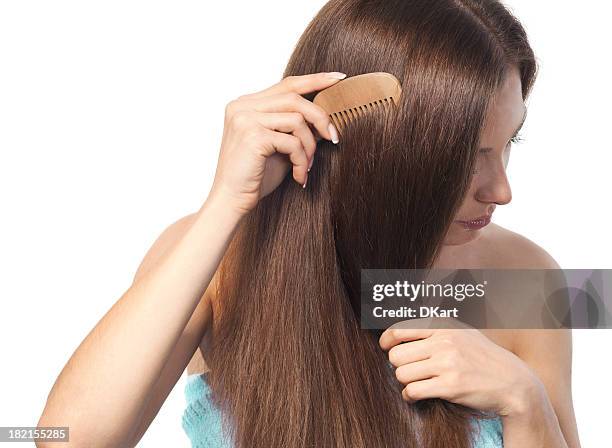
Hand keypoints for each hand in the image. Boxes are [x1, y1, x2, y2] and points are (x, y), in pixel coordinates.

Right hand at [209, 72, 344, 215]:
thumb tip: (327, 118)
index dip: (315, 80)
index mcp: (246, 104)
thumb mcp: (280, 147)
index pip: (287, 84)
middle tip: (333, 138)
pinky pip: (292, 141)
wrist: (231, 201)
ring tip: (307, 166)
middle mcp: (242, 106)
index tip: (339, 79)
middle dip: (320, 118)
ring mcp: (245, 119)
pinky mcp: (252, 136)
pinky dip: (301, 160)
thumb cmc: (255, 177)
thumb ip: (296, 129)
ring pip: (297, 119)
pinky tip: (299, 176)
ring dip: (310, 146)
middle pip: (295, 97)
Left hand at [379, 323, 541, 416]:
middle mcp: (443, 342)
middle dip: (398, 365)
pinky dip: (410, 396)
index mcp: (443, 326)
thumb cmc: (484, 358)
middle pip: (395, 355)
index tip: (386, 348)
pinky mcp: (450, 387)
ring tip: (416, 383)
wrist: (513, 382)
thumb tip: (402, 329)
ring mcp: (447, 364)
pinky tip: (417, 395)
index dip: (386, 341)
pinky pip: (412, 391)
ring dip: (405, 382)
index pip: (399, 330)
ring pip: (401, 374)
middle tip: (409, 370)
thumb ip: (435, 328)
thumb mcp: (462, 332)